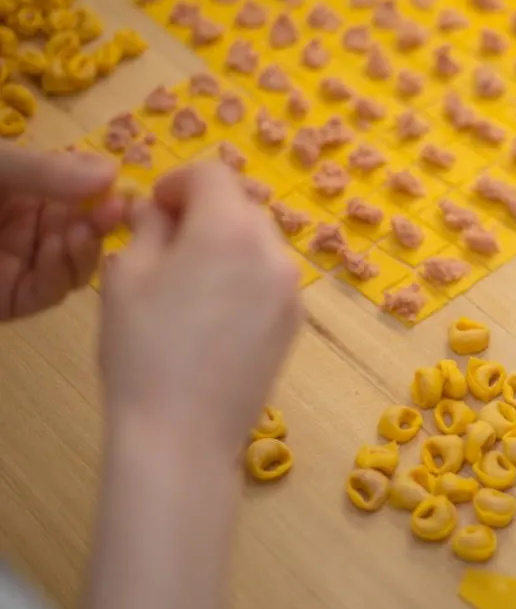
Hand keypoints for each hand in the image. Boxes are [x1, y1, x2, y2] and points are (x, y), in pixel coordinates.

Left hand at [0, 144, 124, 320]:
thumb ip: (47, 171)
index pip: (81, 193)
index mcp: (27, 191)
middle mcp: (31, 228)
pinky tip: (58, 251)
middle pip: (86, 230)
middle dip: (102, 222)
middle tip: (115, 212)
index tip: (124, 188)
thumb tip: (114, 171)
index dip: (105, 192)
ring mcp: (24, 266)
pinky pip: (50, 291)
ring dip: (86, 249)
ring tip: (81, 233)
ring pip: (76, 265)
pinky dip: (61, 272)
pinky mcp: (13, 300)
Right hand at [99, 162, 301, 455]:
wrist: (184, 433)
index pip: (213, 174)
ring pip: (260, 243)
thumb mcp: (126, 276)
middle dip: (205, 213)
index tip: (154, 208)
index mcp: (230, 229)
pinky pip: (270, 279)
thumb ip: (148, 228)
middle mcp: (274, 251)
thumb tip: (160, 211)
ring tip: (190, 283)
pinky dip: (246, 277)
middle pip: (241, 206)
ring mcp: (292, 289)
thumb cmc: (144, 350)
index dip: (178, 182)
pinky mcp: (296, 323)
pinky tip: (215, 314)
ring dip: (228, 244)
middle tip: (166, 245)